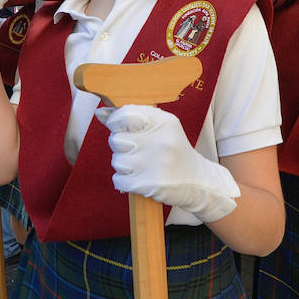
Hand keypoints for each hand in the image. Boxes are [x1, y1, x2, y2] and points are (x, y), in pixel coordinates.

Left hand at [97, 104, 239, 222]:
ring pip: (117, 161)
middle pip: (116, 140)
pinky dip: (125, 182)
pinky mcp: (149, 184)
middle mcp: (160, 140)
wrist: (198, 182)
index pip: (125, 114)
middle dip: (121, 147)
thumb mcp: (160, 129)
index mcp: (164, 121)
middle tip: (138, 151)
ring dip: (124, 166)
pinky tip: (140, 179)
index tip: (120, 128)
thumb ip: (130, 119)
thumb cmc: (173, 152)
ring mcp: (155, 163)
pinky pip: (118, 180)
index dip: (116, 122)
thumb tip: (100, 113)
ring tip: (142, 166)